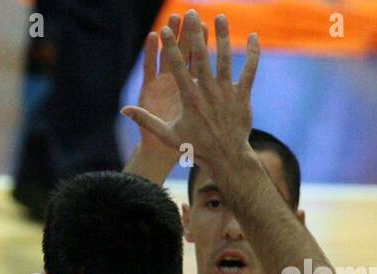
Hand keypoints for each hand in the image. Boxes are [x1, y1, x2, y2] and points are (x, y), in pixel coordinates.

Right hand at [122, 12, 259, 169]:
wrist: (225, 156)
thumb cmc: (195, 147)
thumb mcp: (168, 136)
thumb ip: (146, 121)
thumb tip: (124, 110)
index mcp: (189, 98)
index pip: (177, 67)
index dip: (170, 47)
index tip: (165, 30)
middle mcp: (208, 91)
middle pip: (201, 56)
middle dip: (194, 33)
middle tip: (191, 13)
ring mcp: (227, 91)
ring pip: (225, 58)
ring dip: (222, 36)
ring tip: (220, 17)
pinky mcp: (242, 94)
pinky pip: (250, 70)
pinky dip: (252, 53)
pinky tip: (253, 37)